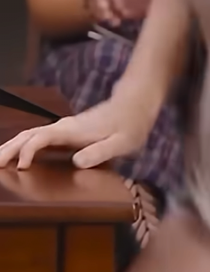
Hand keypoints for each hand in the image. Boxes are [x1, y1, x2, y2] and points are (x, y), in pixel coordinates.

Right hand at [0, 88, 157, 170]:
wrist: (135, 104)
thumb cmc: (130, 125)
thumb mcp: (122, 142)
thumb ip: (100, 152)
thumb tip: (76, 162)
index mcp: (74, 131)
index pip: (42, 138)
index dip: (28, 151)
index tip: (22, 168)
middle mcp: (65, 127)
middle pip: (28, 135)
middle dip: (9, 149)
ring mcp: (64, 128)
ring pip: (30, 135)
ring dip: (12, 146)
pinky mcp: (66, 132)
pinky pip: (37, 137)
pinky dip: (22, 145)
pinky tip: (16, 155)